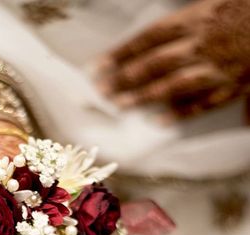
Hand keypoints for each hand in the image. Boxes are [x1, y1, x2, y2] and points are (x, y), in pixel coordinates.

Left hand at [97, 0, 249, 119]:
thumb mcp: (213, 4)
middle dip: (126, 78)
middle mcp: (202, 44)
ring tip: (121, 106)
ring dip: (145, 96)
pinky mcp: (233, 85)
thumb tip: (149, 42)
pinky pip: (204, 102)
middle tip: (102, 91)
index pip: (149, 38)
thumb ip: (183, 23)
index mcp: (197, 17)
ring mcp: (217, 67)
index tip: (99, 65)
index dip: (122, 52)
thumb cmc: (244, 9)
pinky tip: (160, 121)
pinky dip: (181, 112)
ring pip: (174, 84)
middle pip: (155, 63)